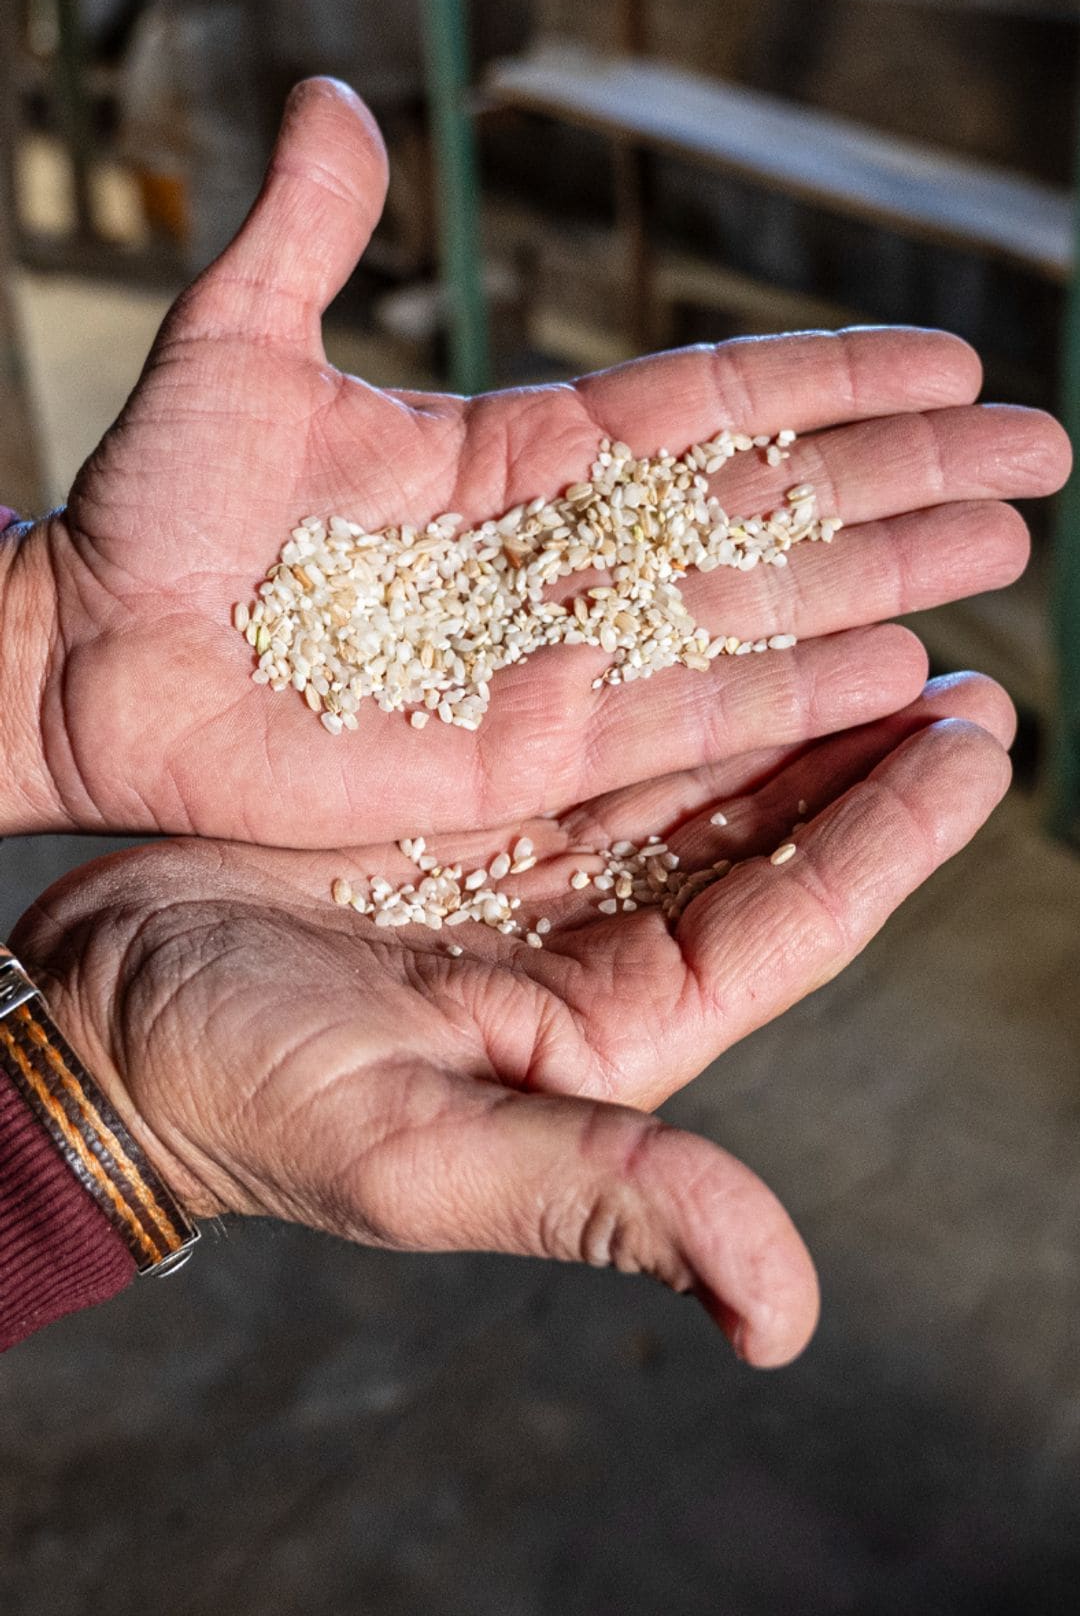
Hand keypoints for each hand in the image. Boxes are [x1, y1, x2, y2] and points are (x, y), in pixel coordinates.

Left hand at [2, 78, 1067, 842]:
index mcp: (521, 448)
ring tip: (1002, 549)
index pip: (713, 403)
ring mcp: (559, 651)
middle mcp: (565, 551)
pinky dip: (795, 690)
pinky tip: (900, 666)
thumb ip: (306, 235)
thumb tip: (340, 97)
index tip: (954, 359)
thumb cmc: (152, 508)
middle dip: (906, 478)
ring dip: (884, 576)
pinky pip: (688, 713)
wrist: (95, 656)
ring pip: (756, 605)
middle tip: (1037, 461)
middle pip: (772, 502)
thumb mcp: (235, 349)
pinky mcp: (534, 746)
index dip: (834, 380)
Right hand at [11, 672, 1013, 1365]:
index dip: (895, 834)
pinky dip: (656, 674)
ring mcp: (531, 871)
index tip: (983, 743)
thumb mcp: (424, 1154)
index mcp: (613, 1031)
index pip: (794, 919)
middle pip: (764, 834)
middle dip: (868, 751)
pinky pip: (586, 729)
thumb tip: (779, 1316)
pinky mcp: (464, 809)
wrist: (106, 1022)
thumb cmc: (245, 1098)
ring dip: (781, 699)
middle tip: (970, 664)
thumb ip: (603, 1202)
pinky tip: (704, 612)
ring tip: (877, 618)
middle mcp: (594, 945)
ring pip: (687, 770)